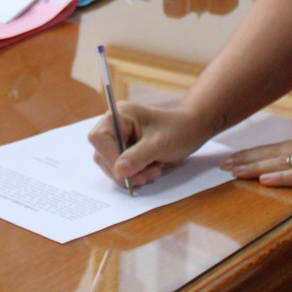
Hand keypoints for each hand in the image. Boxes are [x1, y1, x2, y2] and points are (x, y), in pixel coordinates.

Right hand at [87, 99, 214, 189]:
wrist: (192, 130)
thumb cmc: (179, 130)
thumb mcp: (160, 144)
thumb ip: (138, 157)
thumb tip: (118, 171)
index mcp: (120, 115)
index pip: (99, 138)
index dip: (109, 157)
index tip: (125, 174)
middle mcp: (115, 126)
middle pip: (102, 154)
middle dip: (122, 170)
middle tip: (144, 176)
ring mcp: (119, 139)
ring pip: (111, 165)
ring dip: (131, 175)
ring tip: (153, 171)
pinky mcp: (125, 151)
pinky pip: (121, 169)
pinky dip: (135, 175)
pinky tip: (151, 170)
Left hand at [221, 128, 291, 197]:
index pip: (283, 146)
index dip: (259, 152)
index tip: (239, 156)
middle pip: (276, 151)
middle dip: (248, 158)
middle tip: (223, 163)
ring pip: (282, 161)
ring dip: (256, 166)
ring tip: (233, 170)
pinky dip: (282, 176)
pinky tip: (265, 179)